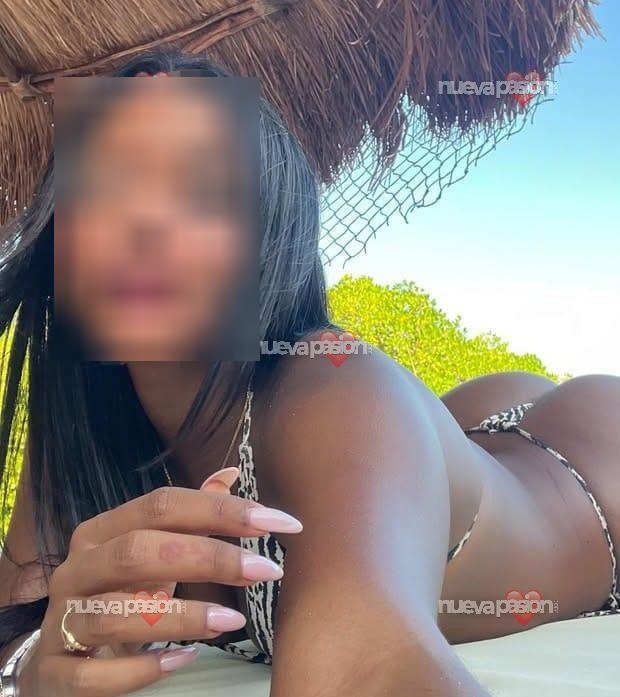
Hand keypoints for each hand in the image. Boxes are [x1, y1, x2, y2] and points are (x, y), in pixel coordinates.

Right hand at [18, 468, 302, 695]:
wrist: (56, 658)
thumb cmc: (116, 596)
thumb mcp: (149, 552)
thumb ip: (188, 516)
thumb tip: (231, 474)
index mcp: (100, 532)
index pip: (161, 505)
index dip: (220, 510)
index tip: (275, 522)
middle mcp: (75, 570)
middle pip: (139, 551)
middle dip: (209, 557)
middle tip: (265, 569)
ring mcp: (59, 623)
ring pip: (114, 614)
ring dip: (182, 616)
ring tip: (232, 620)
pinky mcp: (54, 674)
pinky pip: (93, 675)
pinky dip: (141, 669)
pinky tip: (184, 660)